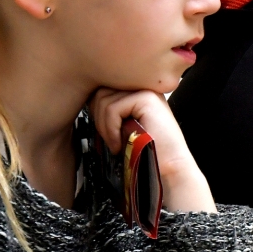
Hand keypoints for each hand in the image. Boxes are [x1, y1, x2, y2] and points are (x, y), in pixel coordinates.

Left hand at [89, 88, 214, 213]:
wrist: (168, 167)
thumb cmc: (144, 150)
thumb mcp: (122, 124)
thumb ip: (110, 109)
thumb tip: (84, 100)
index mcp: (137, 89)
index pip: (103, 88)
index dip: (97, 111)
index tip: (108, 133)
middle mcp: (143, 84)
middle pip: (100, 90)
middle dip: (99, 118)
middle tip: (111, 138)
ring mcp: (146, 89)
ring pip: (103, 99)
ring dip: (104, 126)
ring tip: (116, 143)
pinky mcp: (146, 98)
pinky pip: (112, 108)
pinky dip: (110, 130)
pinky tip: (120, 143)